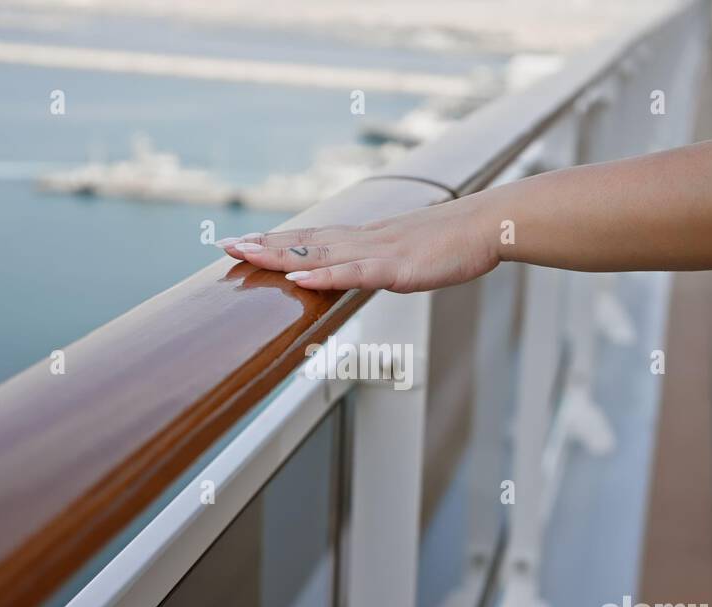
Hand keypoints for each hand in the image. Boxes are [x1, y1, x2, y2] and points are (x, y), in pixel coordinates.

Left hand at [216, 197, 499, 292]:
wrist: (488, 224)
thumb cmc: (453, 242)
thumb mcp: (409, 253)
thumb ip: (382, 262)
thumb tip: (363, 271)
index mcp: (365, 239)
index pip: (311, 238)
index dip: (276, 241)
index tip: (242, 243)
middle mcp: (363, 241)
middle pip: (305, 242)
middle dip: (263, 246)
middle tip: (223, 246)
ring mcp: (378, 253)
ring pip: (320, 254)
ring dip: (280, 255)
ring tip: (244, 255)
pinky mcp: (396, 268)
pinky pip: (354, 273)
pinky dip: (324, 276)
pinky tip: (299, 277)